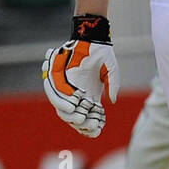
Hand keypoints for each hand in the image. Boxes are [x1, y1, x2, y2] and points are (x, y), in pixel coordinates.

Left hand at [43, 15, 118, 137]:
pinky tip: (71, 109)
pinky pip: (55, 97)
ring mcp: (67, 89)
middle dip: (82, 125)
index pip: (89, 115)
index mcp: (91, 95)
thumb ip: (113, 86)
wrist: (91, 39)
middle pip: (76, 117)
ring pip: (64, 111)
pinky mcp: (57, 81)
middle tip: (91, 126)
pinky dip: (61, 105)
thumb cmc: (102, 54)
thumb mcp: (112, 72)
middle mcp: (77, 95)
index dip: (93, 125)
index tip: (98, 130)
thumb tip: (112, 102)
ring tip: (80, 121)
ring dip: (71, 118)